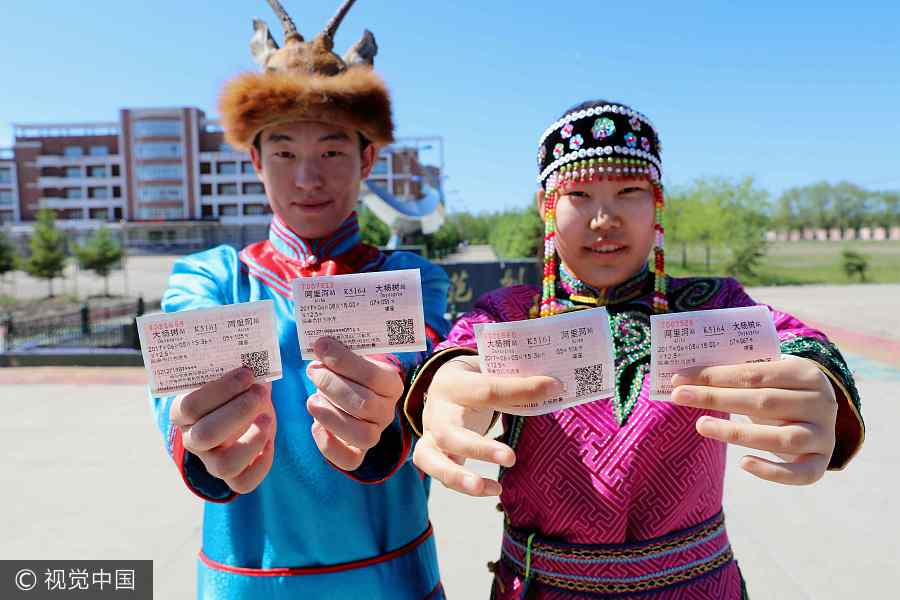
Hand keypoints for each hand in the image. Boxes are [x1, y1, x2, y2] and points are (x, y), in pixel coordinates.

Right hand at [170, 367, 275, 493]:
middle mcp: (192, 439)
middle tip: (260, 391)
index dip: (220, 390)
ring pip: (223, 465)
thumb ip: (232, 363)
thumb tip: (249, 343)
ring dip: (252, 439)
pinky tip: (271, 440)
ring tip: (268, 417)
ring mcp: (211, 461)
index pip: (189, 406)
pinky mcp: (234, 476)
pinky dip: (262, 463)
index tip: (247, 373)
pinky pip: (244, 483)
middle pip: (206, 435)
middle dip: (238, 411)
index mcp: (182, 412)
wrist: (242, 409)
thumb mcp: (230, 373)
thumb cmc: (235, 387)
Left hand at [306, 337, 404, 470]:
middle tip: (313, 371)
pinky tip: (315, 426)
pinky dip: (329, 445)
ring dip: (330, 416)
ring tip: (311, 400)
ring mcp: (374, 433)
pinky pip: (349, 460)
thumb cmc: (347, 372)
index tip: (321, 346)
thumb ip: (340, 351)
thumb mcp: (350, 357)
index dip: (344, 361)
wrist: (351, 393)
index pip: (372, 375)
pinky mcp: (358, 452)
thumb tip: (321, 343)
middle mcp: (387, 411)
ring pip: (361, 434)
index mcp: (391, 384)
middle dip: (332, 386)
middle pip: (364, 404)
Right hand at [412, 355, 562, 496]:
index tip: (553, 389)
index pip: (486, 390)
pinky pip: (441, 475)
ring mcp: (430, 435)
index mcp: (454, 384)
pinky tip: (493, 489)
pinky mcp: (430, 455)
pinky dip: (463, 487)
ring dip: (459, 476)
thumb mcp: (491, 374)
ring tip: (491, 488)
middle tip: (511, 458)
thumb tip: (555, 388)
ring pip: (432, 459)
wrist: (444, 388)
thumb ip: (516, 382)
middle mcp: (437, 411)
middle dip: (480, 448)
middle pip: (451, 432)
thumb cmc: (474, 382)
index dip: (521, 390)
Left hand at [671, 355, 836, 484]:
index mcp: (806, 373)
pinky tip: (744, 464)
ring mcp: (824, 435)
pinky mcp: (822, 463)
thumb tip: (686, 377)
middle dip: (716, 399)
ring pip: (780, 437)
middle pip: (763, 402)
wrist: (817, 415)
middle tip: (679, 396)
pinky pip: (801, 474)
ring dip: (736, 433)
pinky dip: (773, 472)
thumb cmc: (780, 391)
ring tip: (701, 425)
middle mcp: (821, 403)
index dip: (716, 376)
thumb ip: (737, 376)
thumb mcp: (767, 378)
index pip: (754, 374)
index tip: (680, 379)